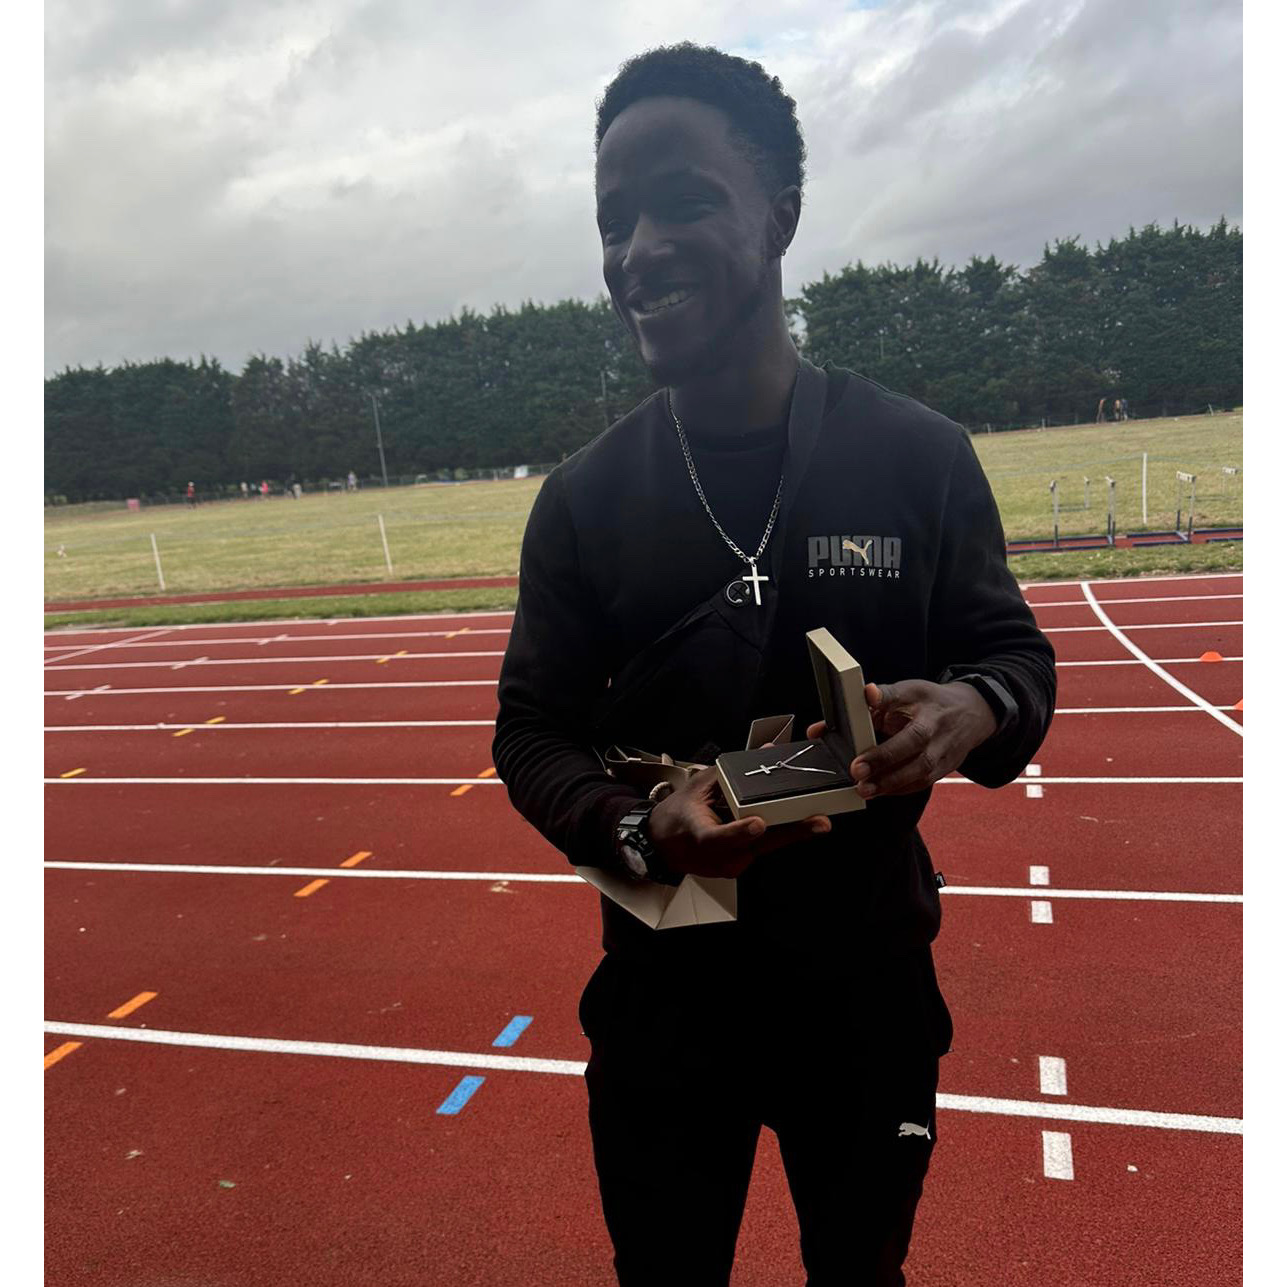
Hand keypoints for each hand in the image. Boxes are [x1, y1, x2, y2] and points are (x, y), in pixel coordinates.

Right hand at [648, 762, 831, 878]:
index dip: (739, 832)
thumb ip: (731, 771)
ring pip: (765, 847)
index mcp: (698, 834)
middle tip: (819, 823)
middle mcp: (716, 855)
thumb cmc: (678, 814)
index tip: (758, 824)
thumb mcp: (699, 784)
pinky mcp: (739, 868)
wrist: (662, 846)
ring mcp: (729, 865)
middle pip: (757, 845)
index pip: (718, 837)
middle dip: (792, 833)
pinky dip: (776, 835)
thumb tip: (766, 752)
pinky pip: (762, 849)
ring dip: (789, 832)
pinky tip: (791, 824)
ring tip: (815, 820)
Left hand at [806, 679, 995, 798]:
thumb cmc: (931, 702)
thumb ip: (885, 694)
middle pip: (917, 757)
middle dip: (886, 769)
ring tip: (864, 789)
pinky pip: (922, 784)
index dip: (885, 750)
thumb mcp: (910, 690)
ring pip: (921, 776)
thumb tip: (866, 693)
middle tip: (857, 774)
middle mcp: (940, 739)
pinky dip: (900, 789)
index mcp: (931, 717)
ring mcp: (945, 757)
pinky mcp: (944, 770)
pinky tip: (880, 790)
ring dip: (891, 785)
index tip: (858, 761)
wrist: (970, 713)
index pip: (909, 734)